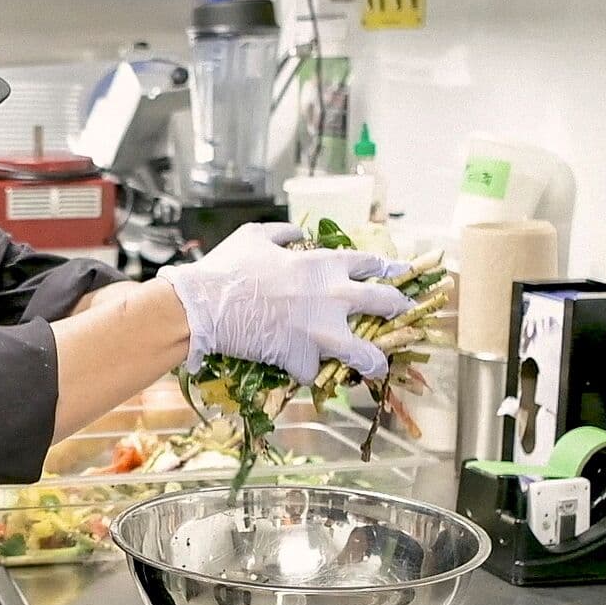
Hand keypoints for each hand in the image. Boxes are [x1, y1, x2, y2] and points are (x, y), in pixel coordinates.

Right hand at [157, 222, 411, 383]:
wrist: (203, 306)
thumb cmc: (227, 267)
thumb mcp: (254, 236)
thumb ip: (282, 234)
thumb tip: (298, 235)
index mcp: (323, 264)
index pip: (369, 262)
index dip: (388, 267)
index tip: (399, 271)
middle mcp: (332, 296)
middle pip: (383, 302)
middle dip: (398, 306)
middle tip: (402, 311)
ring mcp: (320, 331)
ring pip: (365, 353)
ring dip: (375, 361)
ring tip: (379, 367)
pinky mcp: (302, 358)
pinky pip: (313, 370)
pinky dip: (305, 370)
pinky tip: (301, 370)